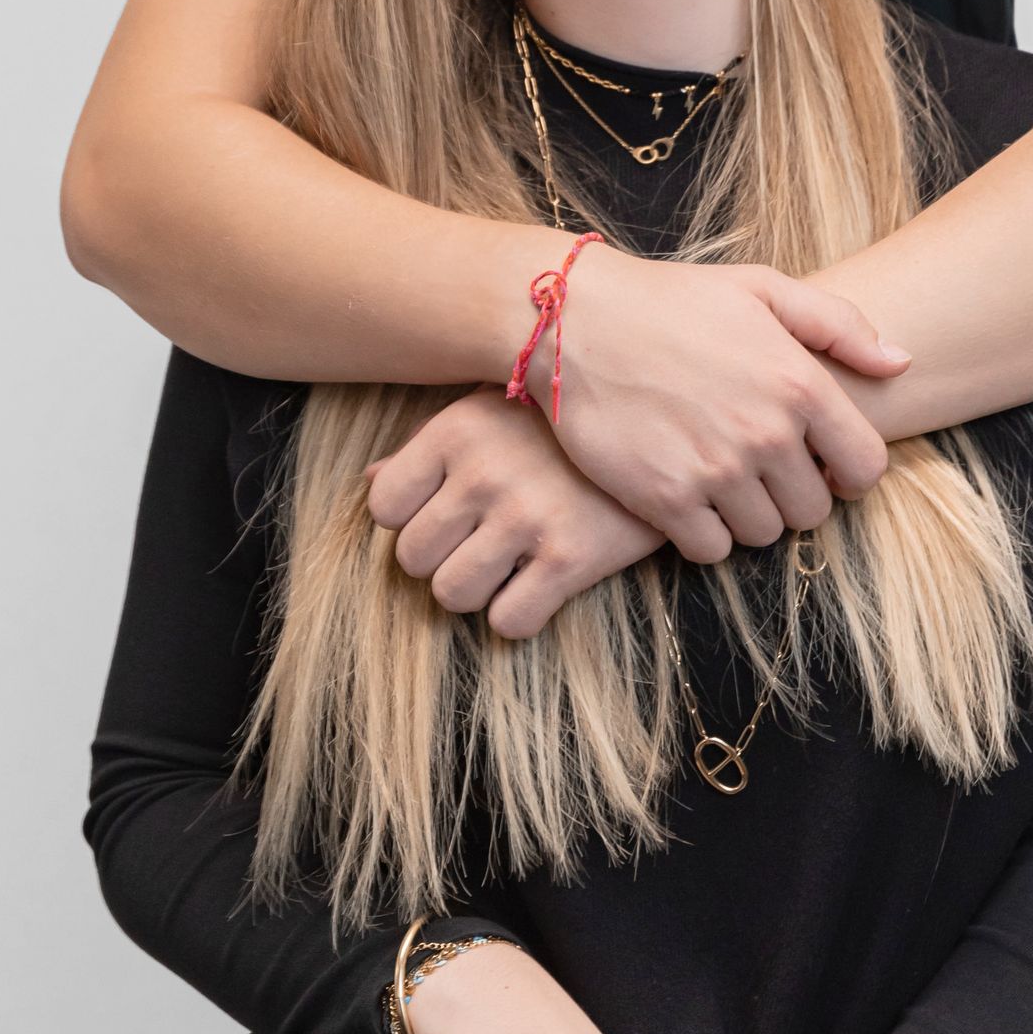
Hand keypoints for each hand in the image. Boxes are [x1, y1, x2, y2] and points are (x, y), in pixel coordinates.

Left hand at [367, 390, 663, 637]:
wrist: (663, 423)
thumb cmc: (563, 422)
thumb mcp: (491, 411)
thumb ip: (429, 447)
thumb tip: (369, 482)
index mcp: (456, 431)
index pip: (383, 506)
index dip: (409, 519)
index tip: (443, 515)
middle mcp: (484, 473)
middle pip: (413, 560)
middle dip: (442, 561)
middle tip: (478, 546)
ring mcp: (527, 516)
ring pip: (453, 596)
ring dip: (477, 591)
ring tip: (507, 567)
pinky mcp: (572, 557)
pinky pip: (509, 622)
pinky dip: (520, 615)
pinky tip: (541, 585)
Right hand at [522, 250, 910, 564]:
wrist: (573, 321)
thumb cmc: (673, 301)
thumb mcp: (762, 289)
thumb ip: (839, 325)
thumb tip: (901, 362)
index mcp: (801, 383)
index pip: (867, 468)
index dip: (848, 472)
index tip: (819, 463)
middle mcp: (766, 433)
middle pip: (812, 511)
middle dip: (792, 494)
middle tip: (757, 466)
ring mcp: (716, 471)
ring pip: (764, 534)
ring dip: (747, 514)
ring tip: (719, 476)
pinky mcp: (666, 500)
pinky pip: (712, 549)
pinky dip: (704, 532)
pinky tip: (687, 494)